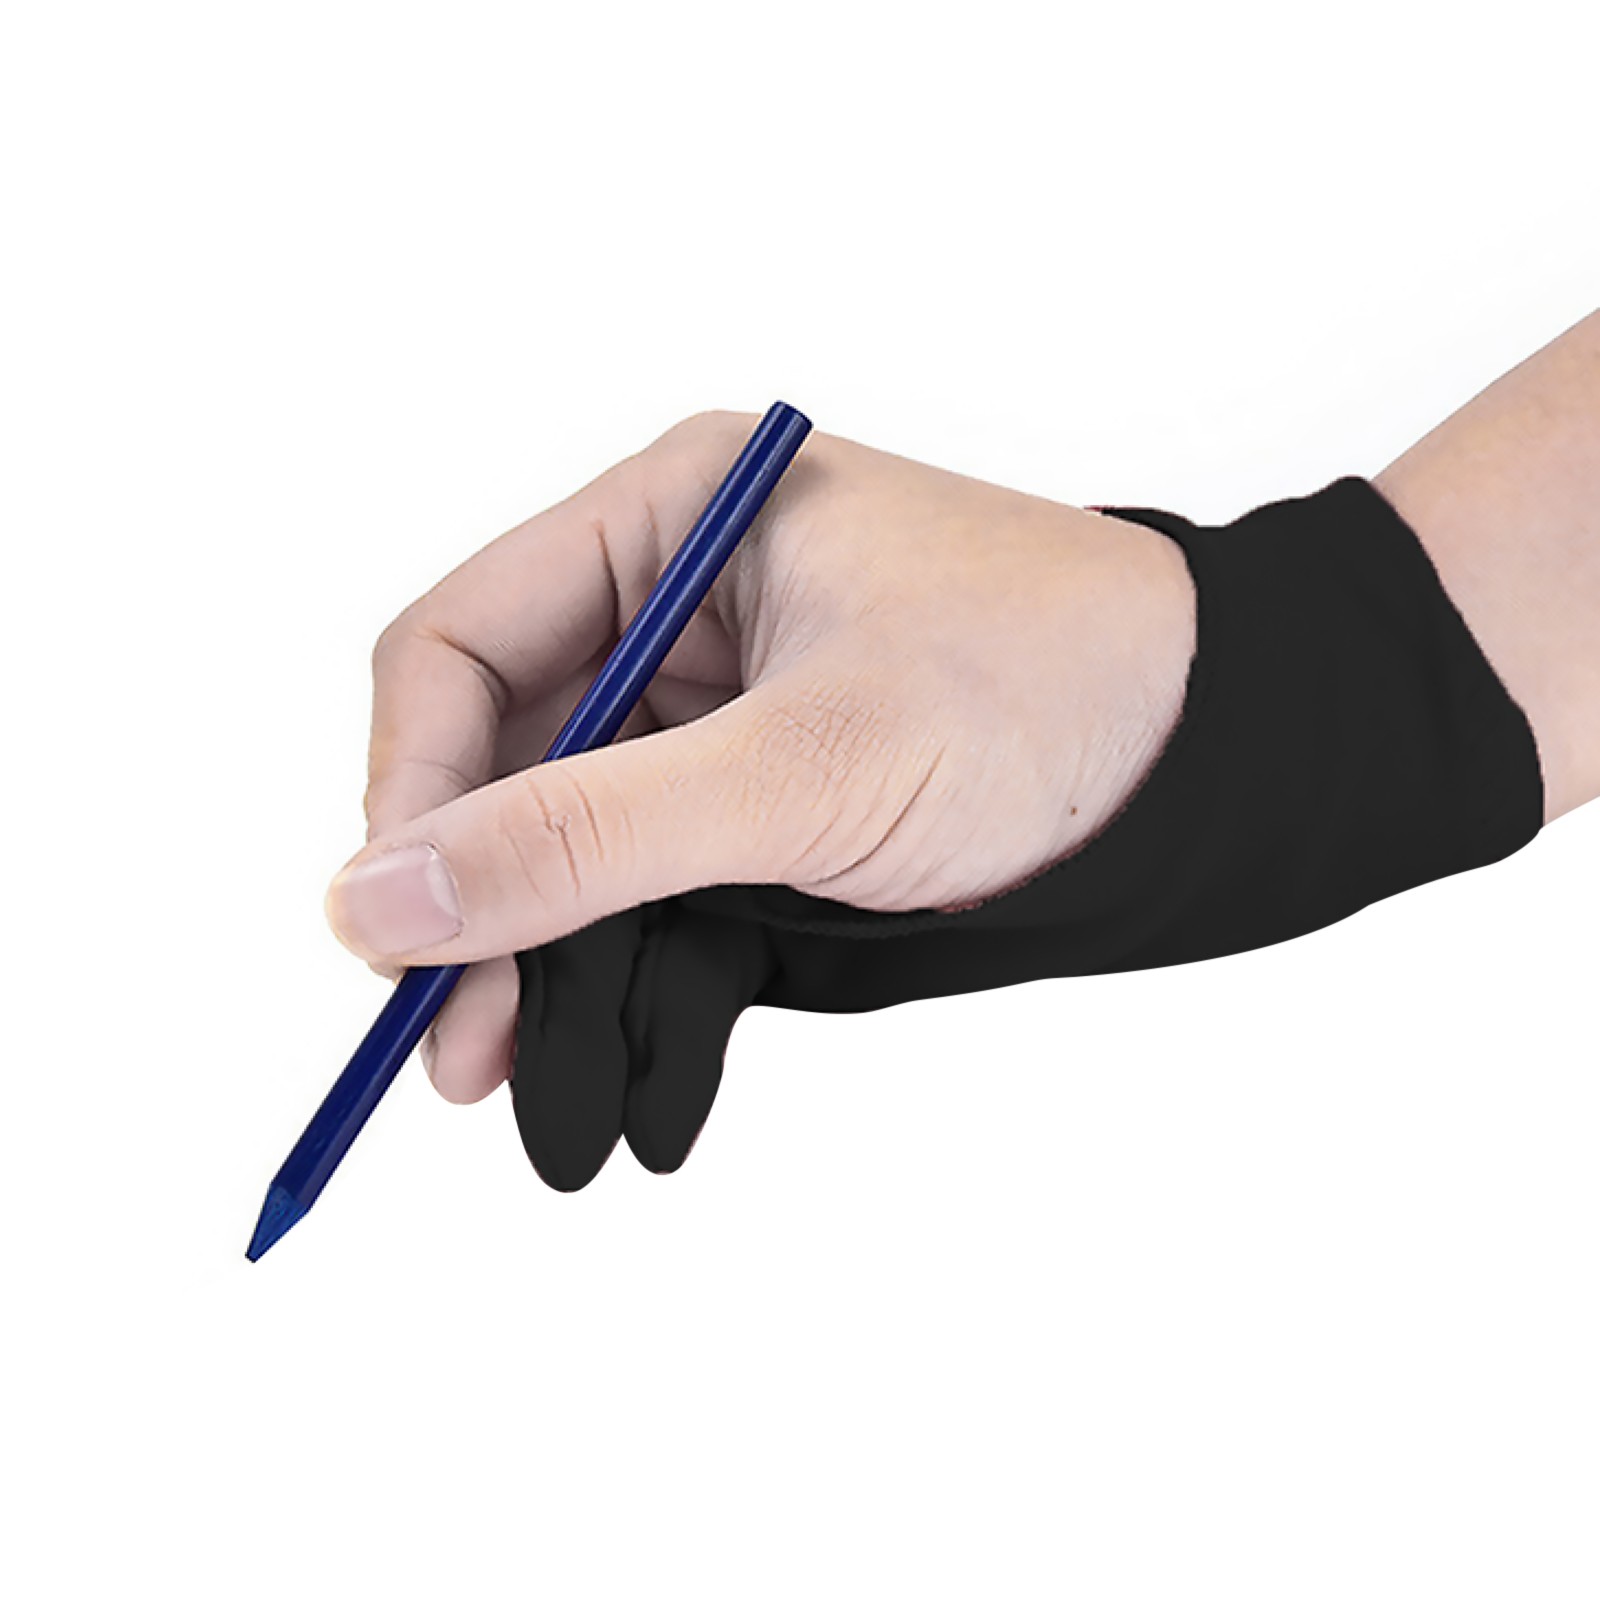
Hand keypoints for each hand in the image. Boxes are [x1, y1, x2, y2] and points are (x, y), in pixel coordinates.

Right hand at [325, 411, 1195, 1117]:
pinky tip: (633, 1079)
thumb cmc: (1049, 700)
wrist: (1231, 765)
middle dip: (483, 908)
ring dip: (552, 967)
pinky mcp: (779, 802)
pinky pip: (668, 891)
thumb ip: (585, 836)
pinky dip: (645, 981)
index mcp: (679, 517)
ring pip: (583, 844)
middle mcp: (687, 604)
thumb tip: (376, 902)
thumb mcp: (803, 769)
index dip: (409, 789)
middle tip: (456, 1049)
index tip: (397, 929)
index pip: (463, 643)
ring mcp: (732, 712)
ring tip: (532, 1094)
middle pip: (513, 759)